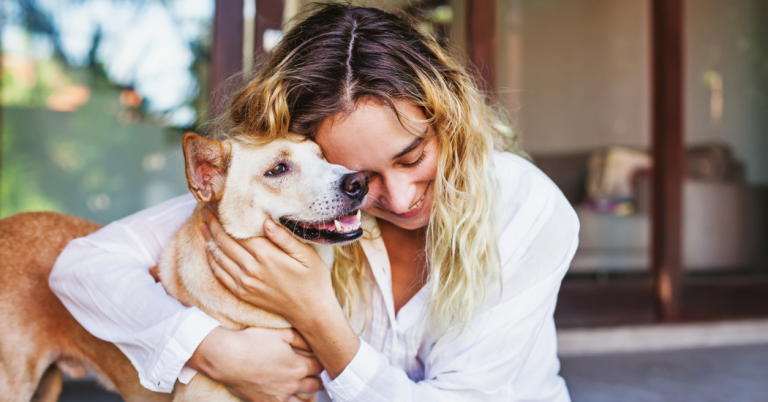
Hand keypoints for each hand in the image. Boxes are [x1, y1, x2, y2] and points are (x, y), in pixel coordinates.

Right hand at [187, 326, 321, 401]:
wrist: (226, 358)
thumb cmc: (252, 342)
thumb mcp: (280, 333)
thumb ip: (301, 339)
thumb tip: (315, 343)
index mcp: (298, 366)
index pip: (321, 367)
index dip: (322, 362)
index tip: (321, 359)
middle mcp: (292, 384)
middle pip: (316, 385)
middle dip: (318, 378)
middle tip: (317, 373)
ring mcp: (280, 397)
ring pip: (304, 400)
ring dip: (308, 392)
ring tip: (306, 386)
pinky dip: (293, 401)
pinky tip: (291, 396)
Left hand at [200, 208, 334, 325]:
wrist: (310, 312)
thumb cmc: (313, 280)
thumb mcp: (307, 255)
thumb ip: (285, 238)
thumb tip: (266, 221)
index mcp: (266, 255)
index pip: (237, 232)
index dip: (224, 218)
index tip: (216, 205)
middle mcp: (251, 269)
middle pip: (223, 242)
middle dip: (212, 225)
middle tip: (204, 210)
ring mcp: (244, 283)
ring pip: (218, 257)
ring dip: (208, 240)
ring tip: (203, 226)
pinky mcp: (242, 293)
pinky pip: (220, 274)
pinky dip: (212, 260)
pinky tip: (210, 251)